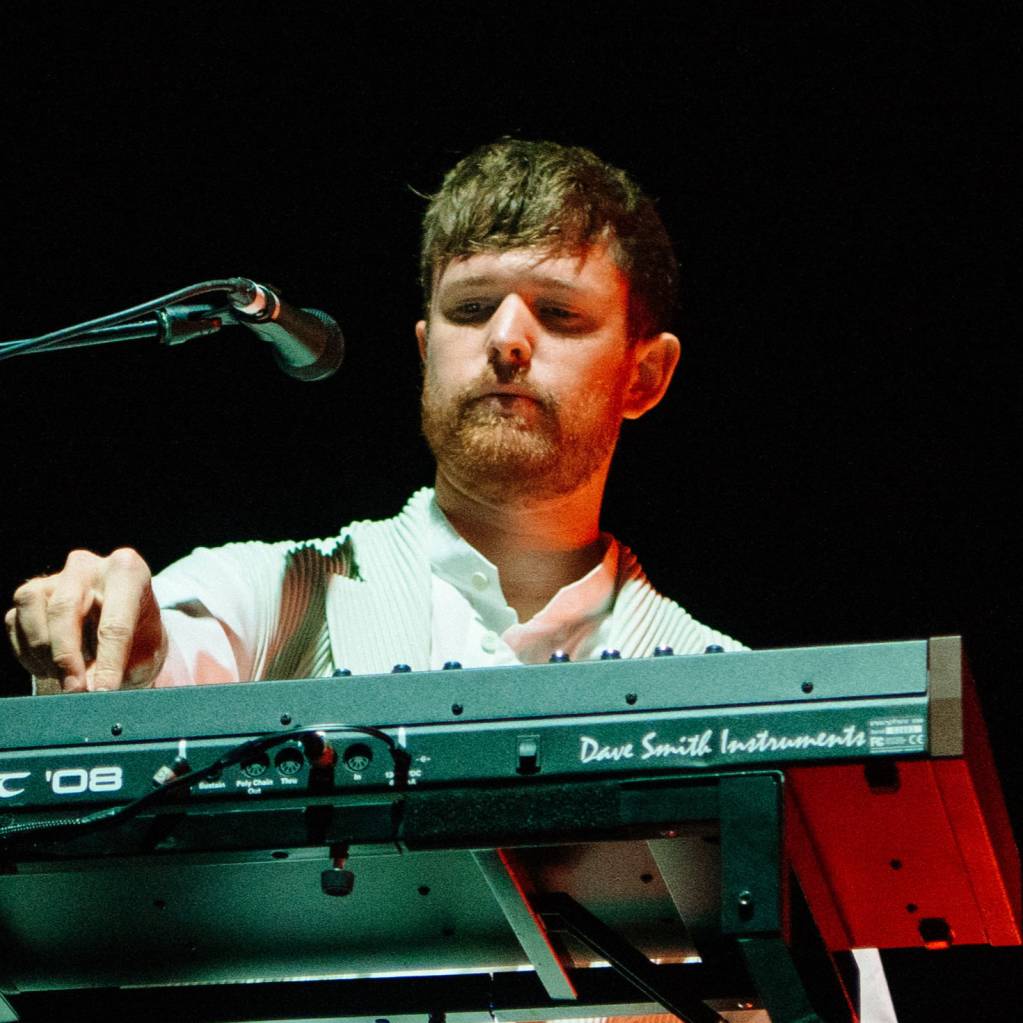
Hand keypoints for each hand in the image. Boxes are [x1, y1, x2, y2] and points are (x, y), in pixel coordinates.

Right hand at [5, 548, 166, 691]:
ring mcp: (55, 576)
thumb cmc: (140, 640)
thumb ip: (120, 670)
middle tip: (76, 690)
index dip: (109, 661)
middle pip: (65, 608)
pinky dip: (28, 652)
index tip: (104, 691)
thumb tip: (89, 690)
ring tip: (64, 677)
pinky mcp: (31, 594)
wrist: (126, 633)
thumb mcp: (143, 656)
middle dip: (67, 656)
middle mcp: (89, 566)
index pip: (115, 620)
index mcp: (128, 571)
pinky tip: (49, 668)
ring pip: (32, 606)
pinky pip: (15, 621)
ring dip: (43, 651)